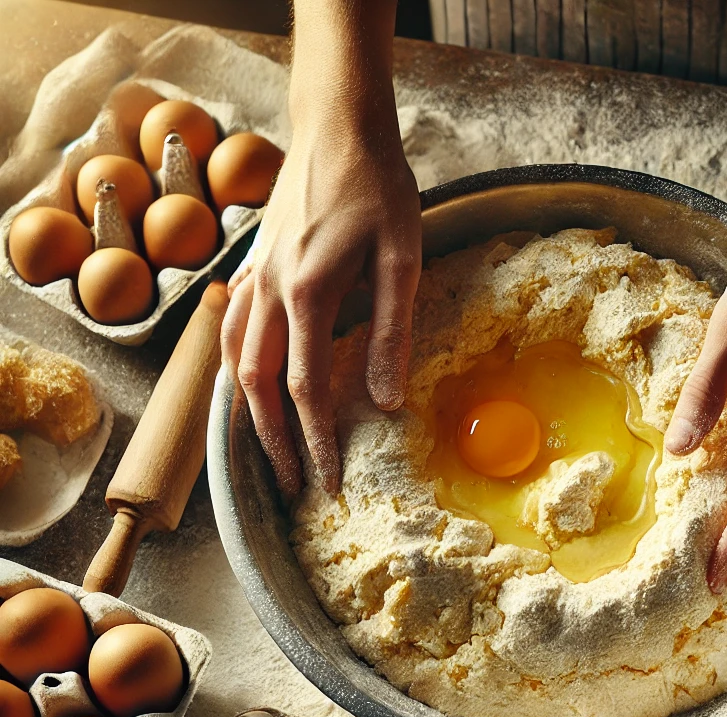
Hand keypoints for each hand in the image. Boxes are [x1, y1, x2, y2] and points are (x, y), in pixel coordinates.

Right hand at [221, 118, 420, 498]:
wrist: (339, 127)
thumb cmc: (378, 188)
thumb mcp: (401, 259)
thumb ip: (391, 332)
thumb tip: (385, 402)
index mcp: (308, 294)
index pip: (305, 390)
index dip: (315, 442)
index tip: (328, 482)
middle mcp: (269, 293)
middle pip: (258, 387)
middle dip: (274, 443)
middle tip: (292, 485)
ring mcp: (253, 279)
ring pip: (234, 362)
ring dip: (247, 414)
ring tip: (264, 452)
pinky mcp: (253, 267)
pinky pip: (230, 331)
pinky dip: (233, 369)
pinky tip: (243, 387)